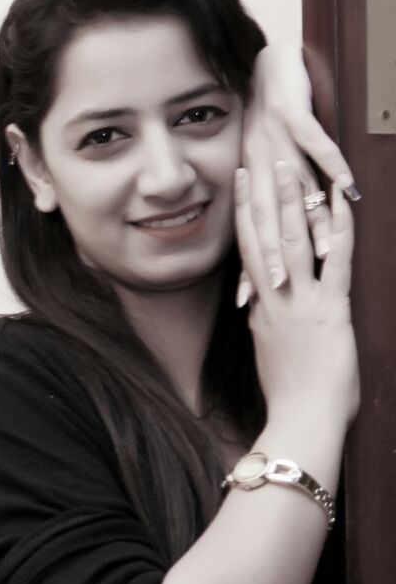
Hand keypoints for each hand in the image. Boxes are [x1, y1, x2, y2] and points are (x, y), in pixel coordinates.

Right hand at [234, 161, 357, 426]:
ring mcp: (300, 305)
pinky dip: (340, 228)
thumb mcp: (272, 362)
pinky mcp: (330, 312)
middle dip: (259, 198)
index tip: (242, 192)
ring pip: (291, 243)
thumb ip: (268, 335)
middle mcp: (275, 302)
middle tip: (256, 161)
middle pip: (262, 240)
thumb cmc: (291, 404)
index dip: (246, 221)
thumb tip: (262, 322)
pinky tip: (340, 200)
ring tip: (287, 165)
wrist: (300, 423)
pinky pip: (336, 261)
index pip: (252, 258)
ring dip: (290, 200)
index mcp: (262, 314)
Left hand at [239, 43, 358, 301]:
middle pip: (269, 217)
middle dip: (275, 255)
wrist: (268, 64)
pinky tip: (346, 185)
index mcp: (251, 181)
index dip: (250, 267)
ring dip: (307, 218)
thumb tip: (289, 233)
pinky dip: (330, 164)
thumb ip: (276, 198)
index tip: (252, 304)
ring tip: (321, 249)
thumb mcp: (267, 162)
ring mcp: (275, 141)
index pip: (252, 233)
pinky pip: (315, 143)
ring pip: (293, 187)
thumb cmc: (271, 117)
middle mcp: (258, 166)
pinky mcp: (294, 115)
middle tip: (282, 289)